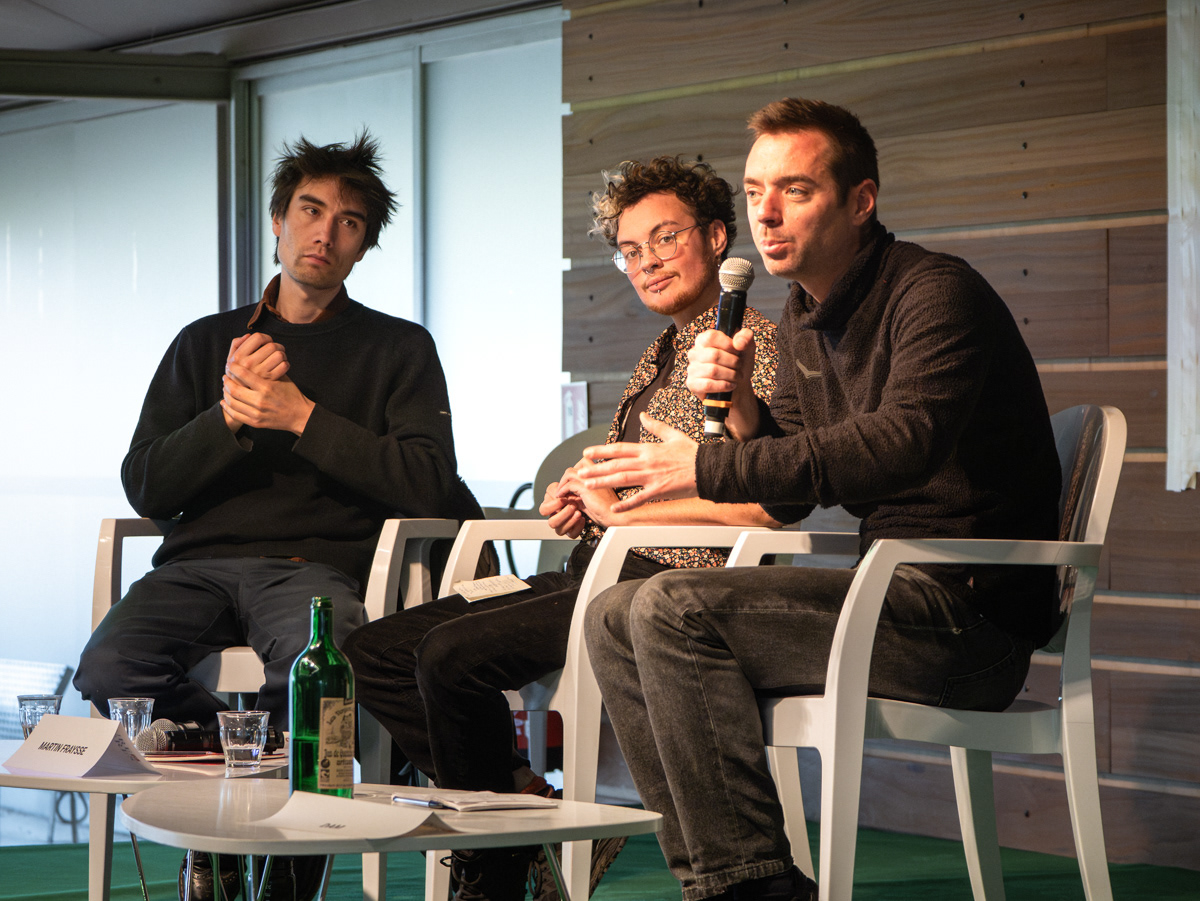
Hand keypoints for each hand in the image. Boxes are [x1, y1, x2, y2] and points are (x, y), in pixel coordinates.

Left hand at [222, 360, 314, 434]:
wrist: (300, 415)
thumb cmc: (292, 394)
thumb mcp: (282, 379)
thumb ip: (267, 370)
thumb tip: (253, 358)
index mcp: (267, 387)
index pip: (243, 374)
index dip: (233, 368)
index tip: (230, 364)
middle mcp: (260, 400)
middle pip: (235, 389)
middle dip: (227, 381)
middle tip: (225, 376)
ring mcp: (257, 413)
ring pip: (232, 402)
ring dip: (226, 394)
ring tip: (225, 388)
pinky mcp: (256, 422)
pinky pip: (235, 415)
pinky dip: (227, 408)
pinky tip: (225, 401)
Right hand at [228, 333, 288, 379]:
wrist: (243, 398)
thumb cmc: (239, 375)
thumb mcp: (232, 361)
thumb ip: (236, 345)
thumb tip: (248, 335)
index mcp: (238, 357)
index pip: (257, 337)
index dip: (266, 337)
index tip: (267, 342)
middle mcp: (247, 364)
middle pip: (271, 345)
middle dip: (277, 346)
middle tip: (277, 350)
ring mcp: (259, 373)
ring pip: (279, 355)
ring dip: (282, 355)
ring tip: (279, 358)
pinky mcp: (270, 381)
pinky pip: (284, 365)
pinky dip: (286, 364)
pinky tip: (281, 367)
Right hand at [539, 472, 587, 537]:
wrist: (600, 501)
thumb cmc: (585, 489)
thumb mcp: (574, 482)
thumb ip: (565, 484)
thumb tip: (560, 490)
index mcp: (551, 504)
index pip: (544, 510)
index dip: (552, 505)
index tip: (563, 498)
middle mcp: (556, 515)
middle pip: (551, 523)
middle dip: (562, 514)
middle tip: (573, 506)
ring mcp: (564, 524)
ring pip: (559, 531)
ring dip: (569, 521)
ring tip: (579, 512)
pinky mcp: (573, 530)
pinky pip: (571, 534)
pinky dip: (577, 527)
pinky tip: (583, 519)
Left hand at [548, 461, 623, 529]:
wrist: (617, 517)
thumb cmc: (608, 511)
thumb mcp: (591, 500)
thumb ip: (580, 495)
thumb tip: (566, 494)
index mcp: (601, 474)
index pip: (584, 464)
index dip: (575, 473)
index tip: (569, 484)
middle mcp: (597, 473)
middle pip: (576, 465)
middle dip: (567, 476)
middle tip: (562, 487)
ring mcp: (592, 480)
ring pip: (570, 472)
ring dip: (562, 482)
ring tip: (559, 492)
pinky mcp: (588, 488)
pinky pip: (569, 484)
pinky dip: (562, 490)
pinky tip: (562, 497)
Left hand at [577, 415, 698, 512]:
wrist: (708, 468)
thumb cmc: (693, 453)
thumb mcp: (673, 435)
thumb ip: (655, 426)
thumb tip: (643, 416)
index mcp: (648, 449)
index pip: (620, 449)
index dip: (601, 451)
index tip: (587, 453)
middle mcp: (647, 462)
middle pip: (616, 465)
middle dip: (596, 468)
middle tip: (580, 472)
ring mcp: (652, 477)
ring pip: (623, 479)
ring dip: (604, 482)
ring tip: (589, 484)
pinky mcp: (660, 490)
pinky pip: (640, 498)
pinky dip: (627, 504)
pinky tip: (615, 508)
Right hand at [686, 327, 759, 439]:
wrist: (738, 389)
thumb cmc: (740, 366)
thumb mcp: (748, 348)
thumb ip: (746, 337)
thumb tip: (738, 340)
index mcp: (704, 341)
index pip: (709, 336)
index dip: (726, 343)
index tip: (737, 350)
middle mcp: (694, 354)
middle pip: (713, 354)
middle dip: (732, 363)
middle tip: (740, 368)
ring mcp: (691, 370)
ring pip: (710, 369)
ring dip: (729, 374)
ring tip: (736, 378)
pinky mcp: (692, 386)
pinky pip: (704, 384)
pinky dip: (722, 385)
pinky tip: (730, 386)